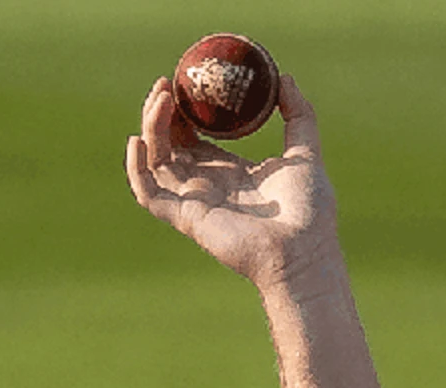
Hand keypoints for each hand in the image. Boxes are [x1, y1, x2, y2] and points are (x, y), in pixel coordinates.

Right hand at [126, 70, 332, 286]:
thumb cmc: (309, 211)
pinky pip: (148, 194)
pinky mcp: (186, 218)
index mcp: (229, 171)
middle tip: (166, 83)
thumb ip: (298, 114)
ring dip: (151, 129)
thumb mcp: (305, 151)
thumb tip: (283, 77)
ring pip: (155, 162)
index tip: (183, 81)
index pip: (194, 136)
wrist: (305, 250)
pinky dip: (137, 169)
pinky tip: (138, 140)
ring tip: (160, 99)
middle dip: (161, 113)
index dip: (183, 110)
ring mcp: (193, 203)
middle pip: (169, 145)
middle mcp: (206, 186)